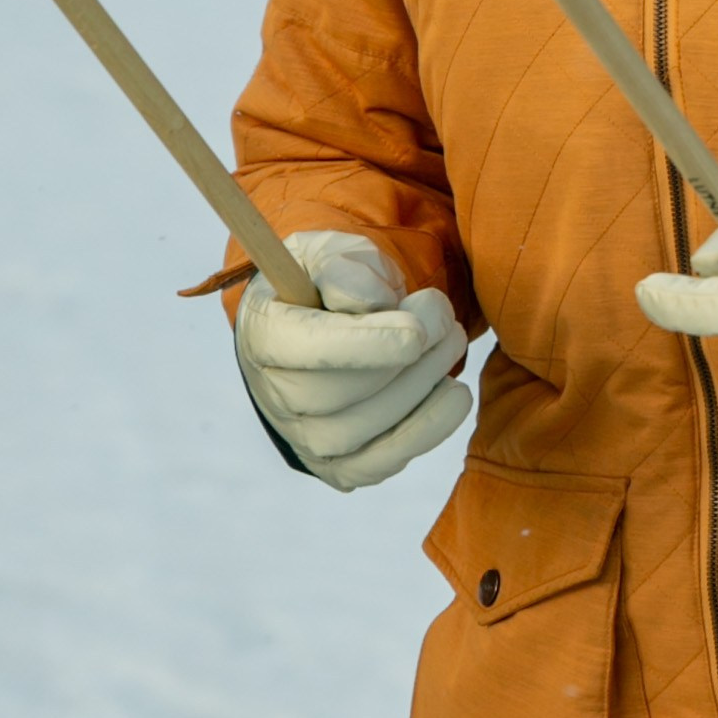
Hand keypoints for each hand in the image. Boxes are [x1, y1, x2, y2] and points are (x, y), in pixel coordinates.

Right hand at [235, 230, 469, 489]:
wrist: (327, 323)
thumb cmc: (330, 282)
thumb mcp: (332, 253)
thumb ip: (346, 268)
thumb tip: (370, 303)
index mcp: (263, 330)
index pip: (301, 348)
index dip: (361, 345)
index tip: (417, 331)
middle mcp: (273, 392)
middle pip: (333, 395)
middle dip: (404, 361)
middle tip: (447, 320)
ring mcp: (301, 435)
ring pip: (359, 430)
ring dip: (421, 388)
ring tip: (452, 341)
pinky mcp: (335, 464)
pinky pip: (378, 464)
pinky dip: (423, 432)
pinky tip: (453, 395)